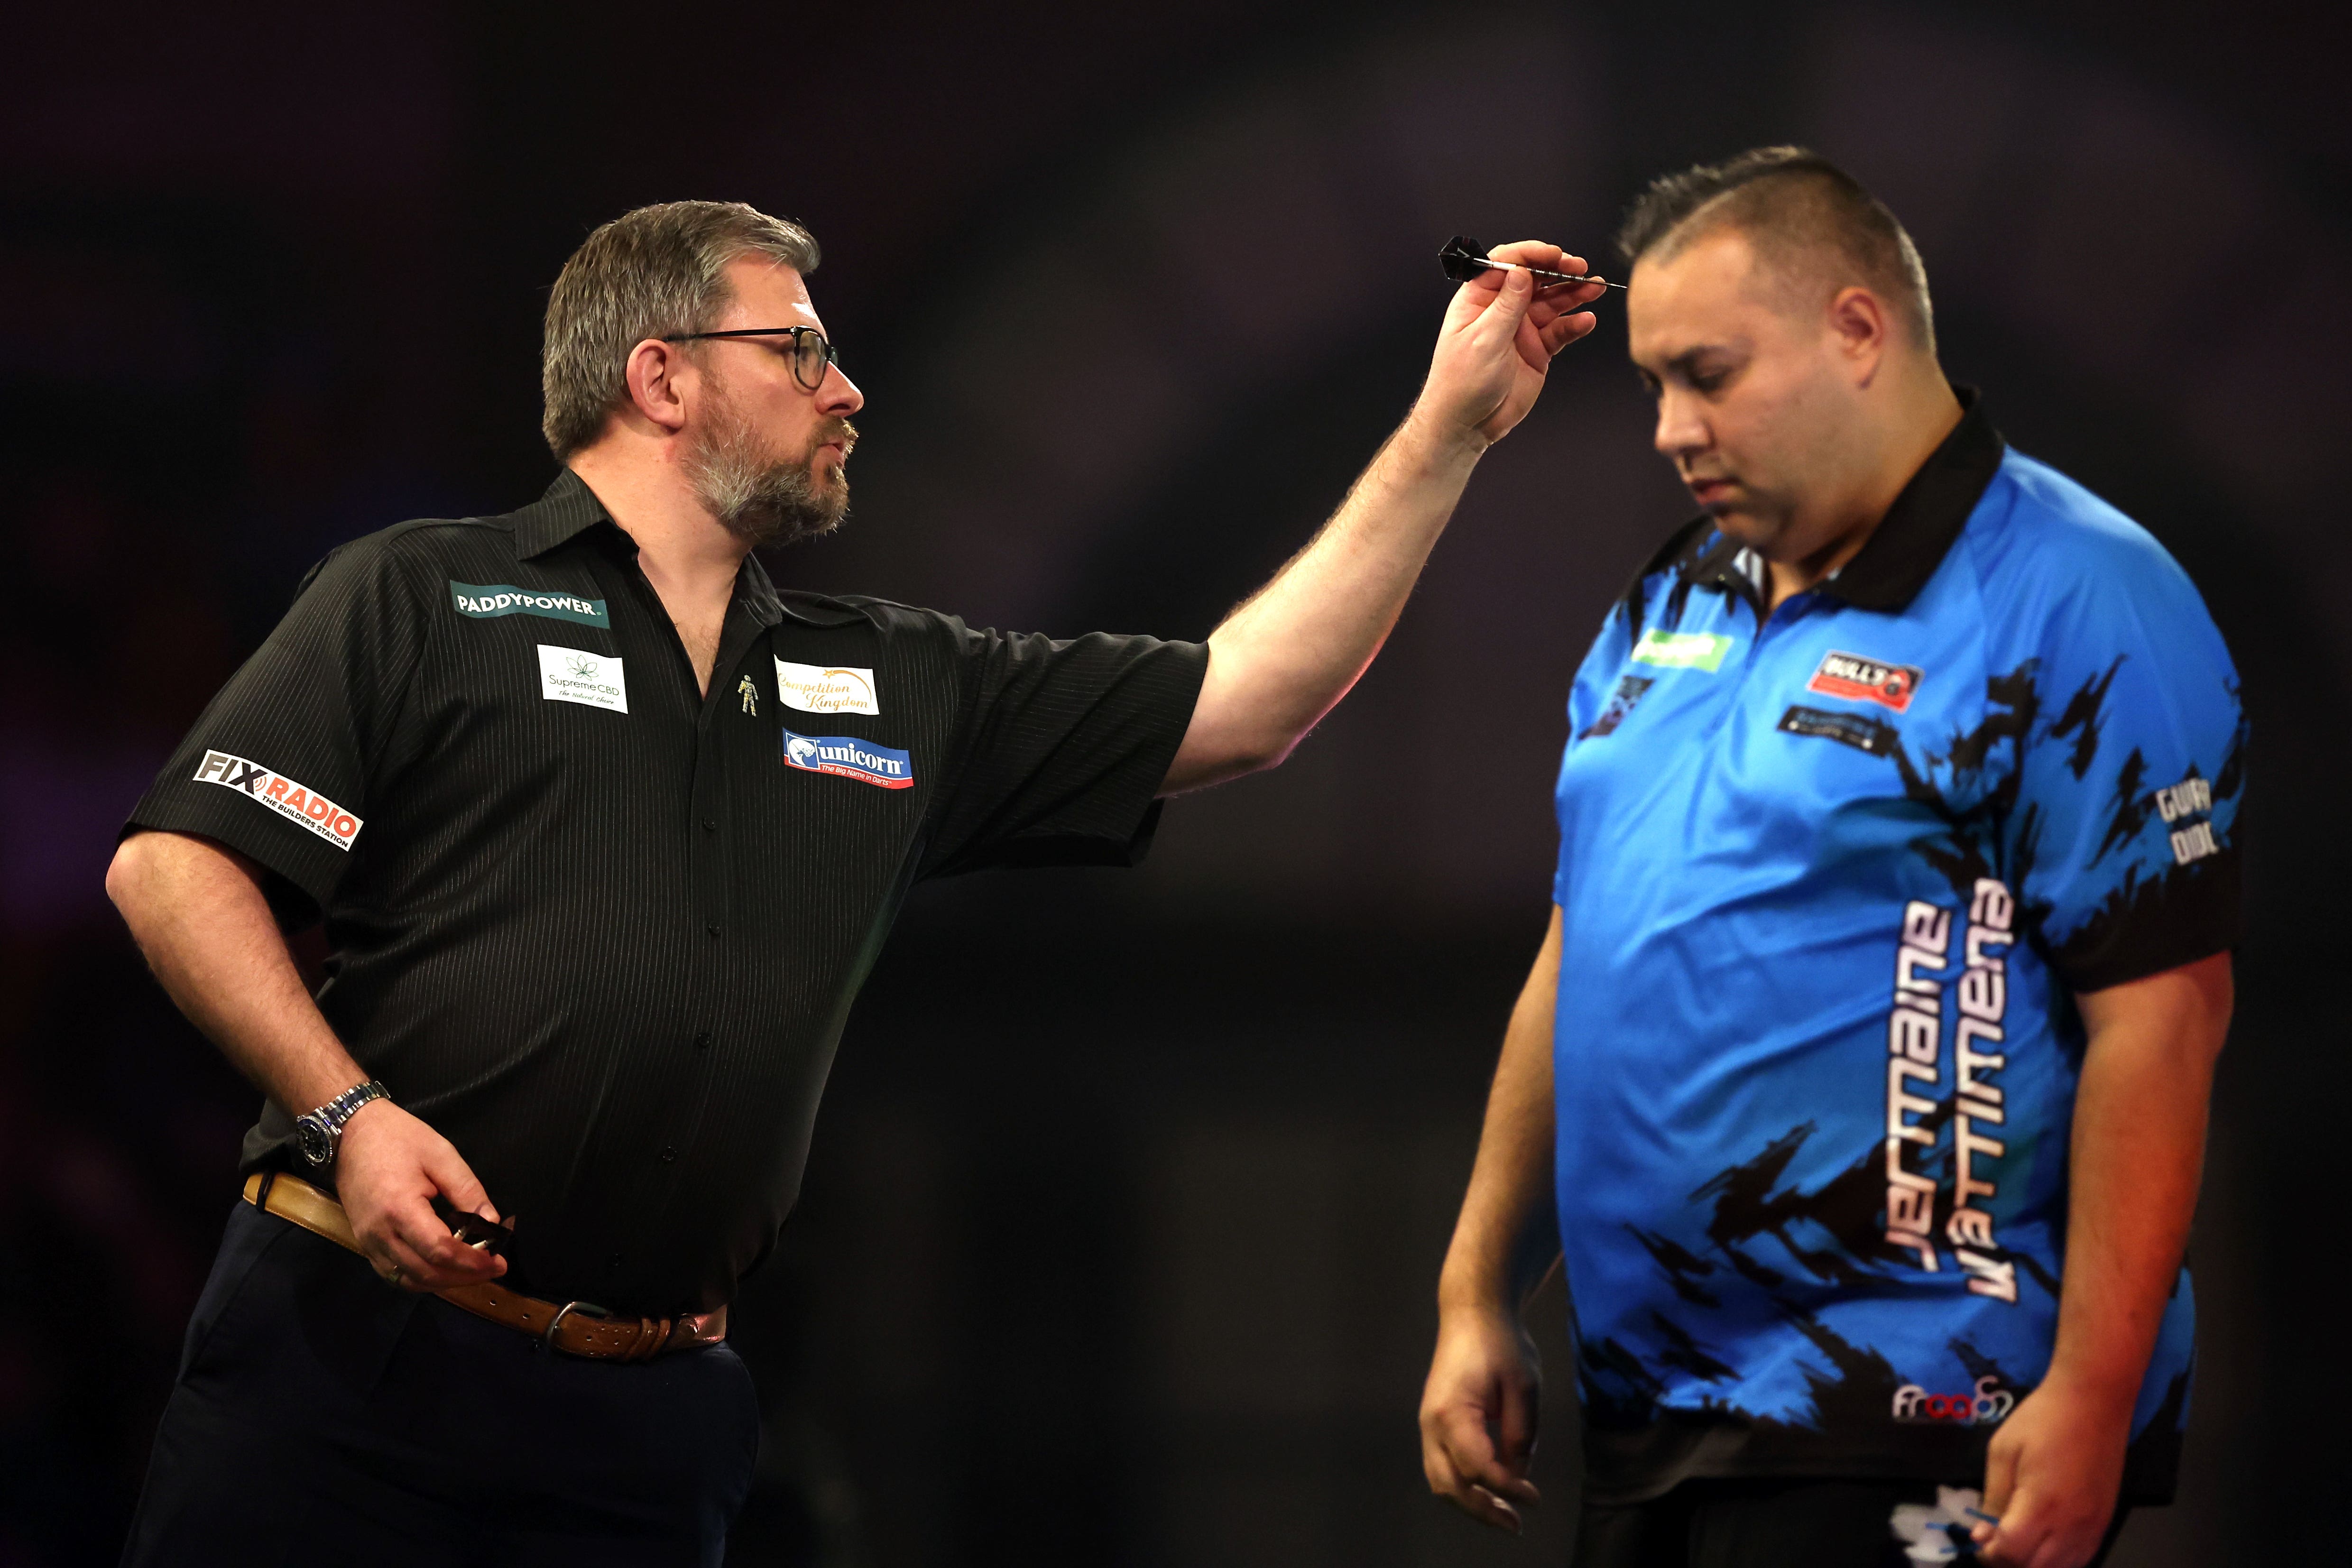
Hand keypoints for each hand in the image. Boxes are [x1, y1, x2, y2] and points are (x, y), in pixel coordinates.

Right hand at [334, 1099, 508, 1291]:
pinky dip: (421, 1278)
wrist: (350, 1134)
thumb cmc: (397, 1138)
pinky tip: (443, 1269)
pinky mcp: (364, 1243)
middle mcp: (379, 1234)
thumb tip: (492, 1223)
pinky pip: (393, 1274)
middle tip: (493, 1268)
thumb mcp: (441, 1155)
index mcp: (399, 1209)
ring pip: (408, 1280)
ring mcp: (367, 1242)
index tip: (499, 1261)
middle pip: (425, 1273)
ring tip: (473, 1271)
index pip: (440, 1250)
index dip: (472, 1261)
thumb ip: (467, 1190)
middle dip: (464, 1277)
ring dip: (444, 1282)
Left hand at [1417, 241, 1606, 447]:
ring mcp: (1521, 328)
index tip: (1555, 255)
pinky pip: (1560, 331)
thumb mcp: (1484, 340)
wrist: (1467, 424)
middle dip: (1559, 270)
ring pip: (1552, 302)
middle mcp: (1501, 309)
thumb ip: (1506, 306)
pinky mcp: (1536, 349)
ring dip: (1574, 293)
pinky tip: (1586, 320)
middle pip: (1535, 279)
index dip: (1531, 255)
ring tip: (1596, 288)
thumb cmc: (1461, 383)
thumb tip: (1521, 271)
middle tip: (1581, 268)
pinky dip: (1574, 324)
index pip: (1507, 264)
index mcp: (1479, 299)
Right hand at [1419, 1300, 1543, 1531]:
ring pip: (1440, 1480)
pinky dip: (1463, 1486)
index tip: (1534, 1498)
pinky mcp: (1434, 1423)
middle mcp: (1431, 1423)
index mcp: (1452, 1412)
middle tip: (1516, 1524)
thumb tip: (1517, 1476)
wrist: (1472, 1314)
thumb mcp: (1524, 1387)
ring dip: (1470, 1503)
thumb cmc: (1500, 1344)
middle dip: (1482, 1510)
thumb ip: (1520, 1434)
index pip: (1479, 1467)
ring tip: (1504, 1516)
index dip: (1508, 1489)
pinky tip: (1489, 1492)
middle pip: (1449, 1485)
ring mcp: (1428, 1424)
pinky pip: (1441, 1466)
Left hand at [1973, 1374, 2131, 1566]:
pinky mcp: (2105, 1522)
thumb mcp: (2002, 1452)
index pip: (2011, 1552)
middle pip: (2035, 1567)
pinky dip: (2060, 1560)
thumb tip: (1981, 1537)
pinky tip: (2045, 1545)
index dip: (1989, 1554)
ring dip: (2035, 1563)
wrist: (2094, 1402)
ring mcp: (2093, 1527)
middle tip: (1995, 1542)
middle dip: (2010, 1561)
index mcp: (2041, 1505)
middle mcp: (2071, 1525)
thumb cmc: (2041, 1419)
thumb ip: (1992, 1498)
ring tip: (2018, 1542)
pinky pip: (2082, 1557)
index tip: (1979, 1542)